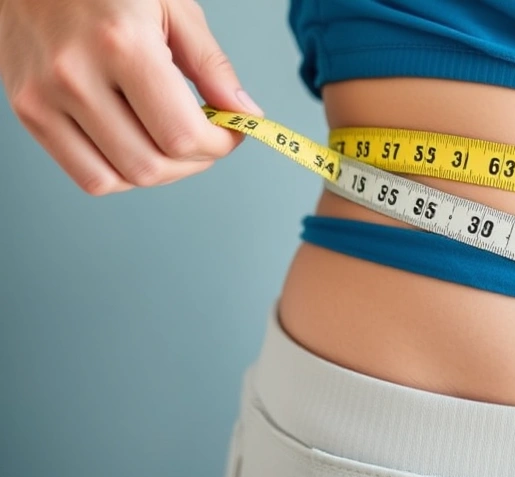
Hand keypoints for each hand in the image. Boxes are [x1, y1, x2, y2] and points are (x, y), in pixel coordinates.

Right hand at [0, 0, 261, 194]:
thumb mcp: (172, 5)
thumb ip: (211, 64)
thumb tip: (244, 114)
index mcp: (121, 45)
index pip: (182, 134)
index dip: (220, 144)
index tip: (232, 132)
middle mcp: (76, 76)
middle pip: (152, 165)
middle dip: (196, 160)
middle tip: (208, 138)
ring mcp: (44, 98)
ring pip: (120, 179)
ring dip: (161, 171)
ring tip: (173, 141)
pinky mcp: (28, 112)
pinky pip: (88, 176)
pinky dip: (123, 173)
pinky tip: (138, 144)